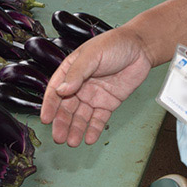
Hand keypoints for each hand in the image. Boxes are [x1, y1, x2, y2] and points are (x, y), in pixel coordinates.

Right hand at [41, 26, 153, 146]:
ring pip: (81, 116)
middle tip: (58, 137)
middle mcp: (80, 85)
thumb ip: (77, 74)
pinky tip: (89, 139)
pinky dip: (93, 129)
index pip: (55, 90)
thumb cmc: (114, 44)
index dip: (49, 105)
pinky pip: (98, 119)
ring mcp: (93, 95)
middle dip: (62, 123)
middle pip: (67, 107)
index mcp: (71, 70)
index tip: (45, 119)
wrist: (140, 49)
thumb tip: (61, 91)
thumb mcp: (92, 55)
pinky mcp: (108, 103)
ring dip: (76, 129)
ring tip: (72, 142)